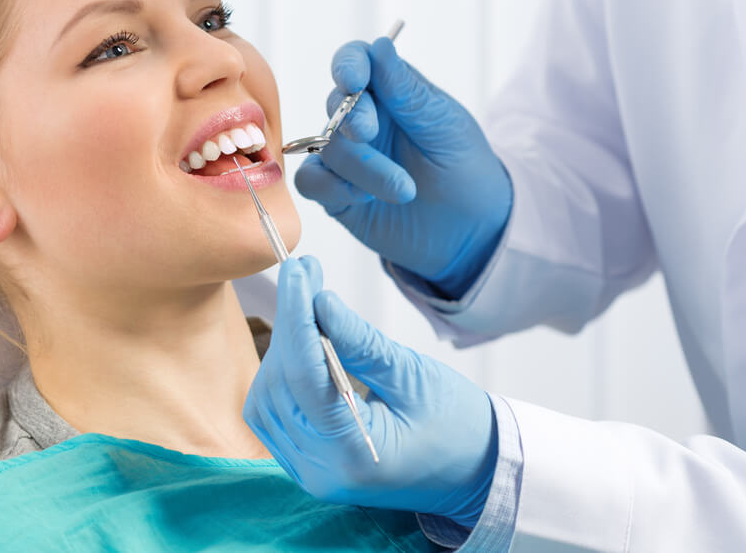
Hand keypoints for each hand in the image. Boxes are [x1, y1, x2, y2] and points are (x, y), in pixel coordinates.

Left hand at [244, 256, 497, 526]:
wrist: (477, 474)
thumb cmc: (458, 426)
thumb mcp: (414, 376)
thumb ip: (361, 343)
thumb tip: (319, 302)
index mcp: (354, 453)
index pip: (303, 375)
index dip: (295, 315)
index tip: (298, 270)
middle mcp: (322, 470)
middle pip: (279, 385)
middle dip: (288, 324)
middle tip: (304, 274)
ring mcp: (311, 473)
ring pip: (267, 399)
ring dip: (282, 347)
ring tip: (306, 304)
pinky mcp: (308, 464)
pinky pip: (275, 414)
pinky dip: (282, 373)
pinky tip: (302, 341)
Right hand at [294, 37, 511, 297]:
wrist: (471, 232)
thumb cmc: (464, 169)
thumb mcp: (444, 126)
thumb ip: (407, 91)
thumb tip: (379, 45)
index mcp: (390, 92)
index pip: (356, 62)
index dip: (347, 65)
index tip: (352, 81)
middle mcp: (362, 119)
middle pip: (334, 104)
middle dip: (352, 119)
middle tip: (372, 134)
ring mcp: (347, 157)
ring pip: (326, 147)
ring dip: (363, 167)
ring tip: (405, 190)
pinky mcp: (336, 193)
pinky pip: (310, 181)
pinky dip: (332, 187)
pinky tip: (363, 199)